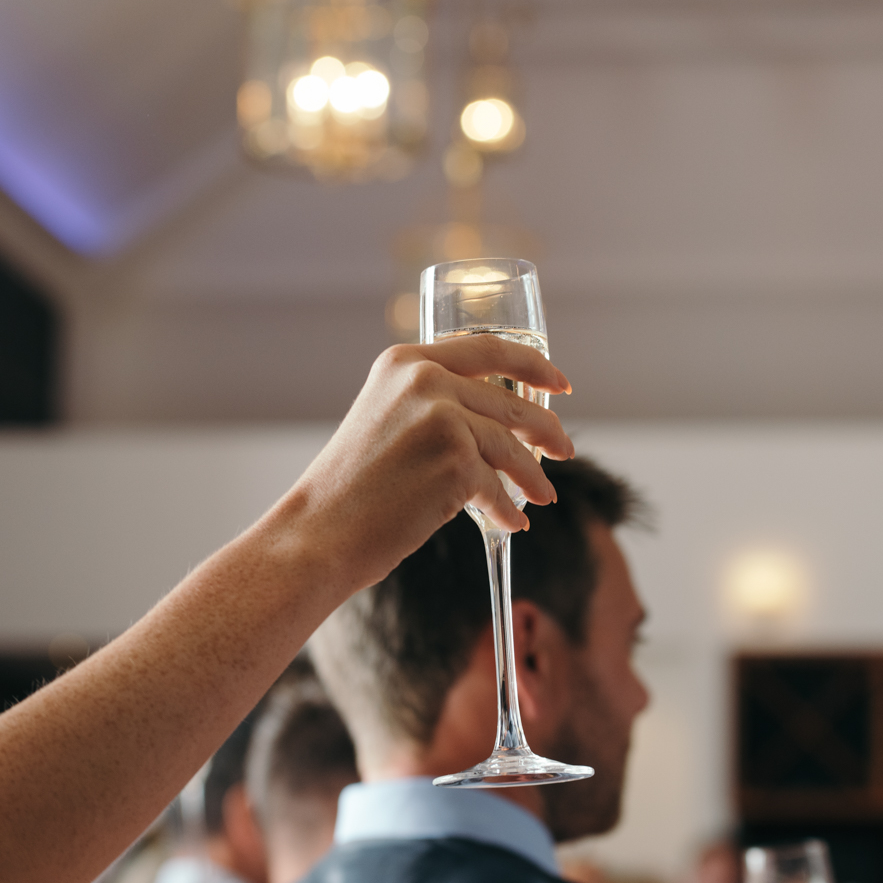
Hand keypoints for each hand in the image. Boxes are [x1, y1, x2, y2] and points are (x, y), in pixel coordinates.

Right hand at [282, 336, 573, 589]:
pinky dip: (507, 509)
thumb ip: (430, 404)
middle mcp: (424, 380)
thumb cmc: (350, 490)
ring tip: (543, 497)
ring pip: (512, 446)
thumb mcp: (384, 420)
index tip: (559, 384)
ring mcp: (442, 419)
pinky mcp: (455, 462)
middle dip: (546, 430)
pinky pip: (499, 487)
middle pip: (510, 401)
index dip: (534, 364)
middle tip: (564, 450)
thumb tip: (497, 419)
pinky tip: (511, 523)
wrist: (318, 533)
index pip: (488, 349)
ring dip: (533, 476)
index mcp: (405, 361)